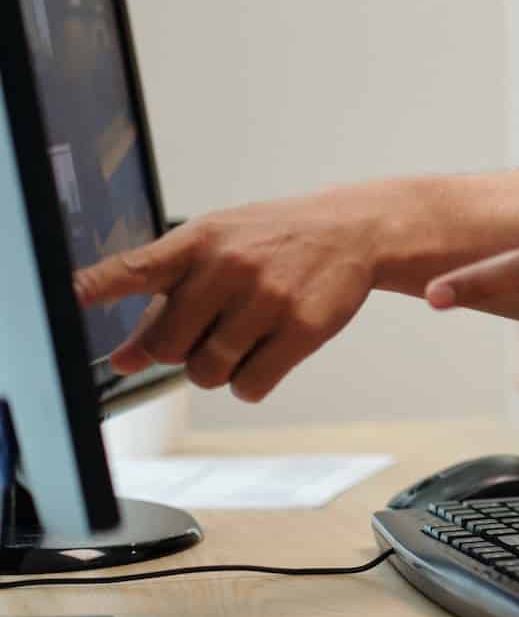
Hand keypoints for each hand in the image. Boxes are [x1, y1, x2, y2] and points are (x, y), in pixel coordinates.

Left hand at [71, 192, 383, 400]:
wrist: (353, 229)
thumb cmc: (274, 240)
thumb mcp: (217, 252)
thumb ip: (165, 302)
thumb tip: (124, 359)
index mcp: (198, 242)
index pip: (134, 269)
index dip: (95, 287)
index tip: (67, 296)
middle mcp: (229, 267)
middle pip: (167, 347)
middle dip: (179, 352)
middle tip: (207, 332)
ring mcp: (267, 298)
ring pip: (207, 374)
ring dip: (217, 369)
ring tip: (241, 338)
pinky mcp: (303, 328)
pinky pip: (249, 387)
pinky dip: (250, 382)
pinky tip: (266, 353)